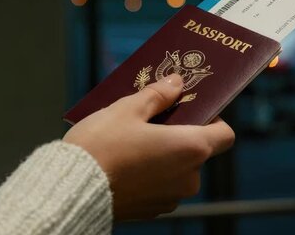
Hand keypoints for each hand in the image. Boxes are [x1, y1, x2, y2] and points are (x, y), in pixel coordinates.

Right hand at [63, 73, 234, 220]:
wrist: (69, 189)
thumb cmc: (101, 146)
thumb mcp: (128, 109)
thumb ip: (158, 95)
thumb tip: (177, 83)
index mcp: (190, 149)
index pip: (225, 136)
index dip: (214, 120)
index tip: (193, 111)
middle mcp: (188, 178)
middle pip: (198, 151)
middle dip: (180, 134)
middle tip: (154, 119)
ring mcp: (171, 197)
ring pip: (178, 169)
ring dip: (165, 155)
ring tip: (135, 140)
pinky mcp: (152, 210)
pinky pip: (161, 185)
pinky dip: (151, 173)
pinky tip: (127, 162)